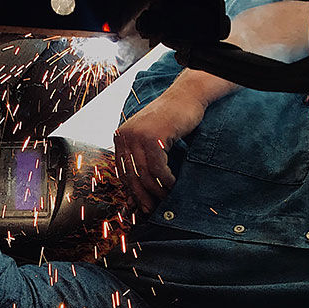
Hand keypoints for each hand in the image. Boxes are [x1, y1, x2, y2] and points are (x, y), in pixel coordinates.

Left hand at [114, 85, 206, 213]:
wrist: (187, 97)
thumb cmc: (171, 120)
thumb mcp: (151, 139)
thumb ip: (142, 160)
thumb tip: (136, 193)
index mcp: (121, 137)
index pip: (122, 170)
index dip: (131, 190)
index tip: (139, 204)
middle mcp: (125, 135)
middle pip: (131, 174)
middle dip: (141, 195)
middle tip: (150, 210)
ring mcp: (138, 135)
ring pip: (144, 173)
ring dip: (156, 190)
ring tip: (165, 199)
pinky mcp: (153, 137)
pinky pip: (158, 167)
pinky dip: (166, 180)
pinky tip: (173, 185)